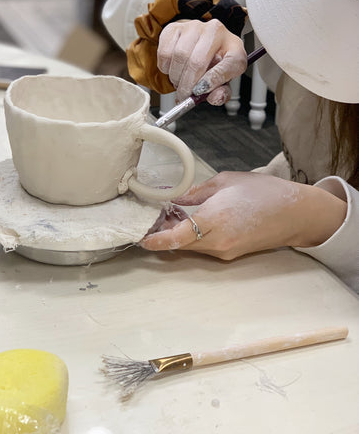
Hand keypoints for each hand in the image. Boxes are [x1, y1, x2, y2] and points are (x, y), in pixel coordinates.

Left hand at [141, 172, 346, 258]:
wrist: (296, 213)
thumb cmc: (263, 192)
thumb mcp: (225, 182)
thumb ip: (196, 192)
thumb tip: (175, 199)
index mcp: (213, 220)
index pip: (175, 237)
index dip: (155, 240)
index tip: (140, 237)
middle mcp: (217, 241)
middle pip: (179, 245)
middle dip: (162, 234)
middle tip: (152, 218)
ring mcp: (225, 251)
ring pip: (191, 247)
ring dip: (177, 235)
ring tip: (170, 215)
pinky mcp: (231, 254)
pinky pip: (204, 248)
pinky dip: (192, 238)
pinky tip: (190, 221)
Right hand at [157, 19, 246, 101]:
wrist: (200, 44)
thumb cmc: (213, 64)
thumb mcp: (223, 81)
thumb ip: (222, 93)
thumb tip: (216, 98)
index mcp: (234, 47)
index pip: (230, 63)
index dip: (214, 80)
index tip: (201, 92)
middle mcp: (216, 31)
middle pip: (197, 62)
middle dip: (187, 85)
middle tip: (184, 96)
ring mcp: (194, 26)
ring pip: (179, 56)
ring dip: (175, 76)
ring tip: (179, 82)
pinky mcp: (175, 27)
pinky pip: (165, 52)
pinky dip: (165, 67)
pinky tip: (172, 69)